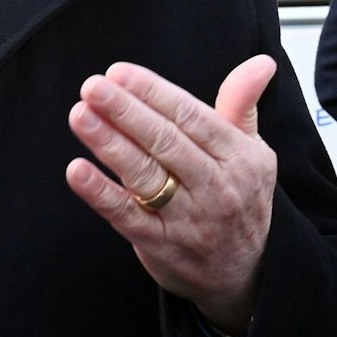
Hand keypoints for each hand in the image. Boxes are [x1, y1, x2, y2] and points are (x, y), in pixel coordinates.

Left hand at [64, 55, 277, 334]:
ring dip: (109, 144)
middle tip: (93, 86)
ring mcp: (188, 218)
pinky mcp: (161, 245)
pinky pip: (126, 217)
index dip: (154, 92)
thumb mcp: (252, 153)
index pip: (191, 117)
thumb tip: (260, 62)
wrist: (248, 275)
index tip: (118, 72)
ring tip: (80, 115)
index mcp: (238, 157)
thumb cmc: (240, 200)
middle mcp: (217, 186)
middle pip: (165, 142)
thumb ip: (242, 106)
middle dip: (126, 111)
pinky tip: (76, 171)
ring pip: (145, 175)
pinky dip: (100, 194)